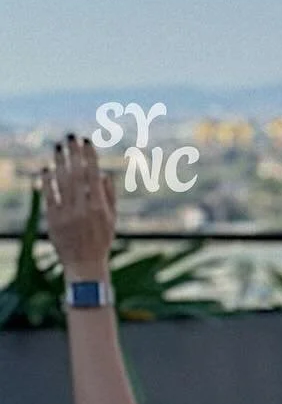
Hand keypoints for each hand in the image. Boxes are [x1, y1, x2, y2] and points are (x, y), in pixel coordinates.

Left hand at [41, 135, 116, 278]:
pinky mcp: (53, 218)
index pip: (93, 175)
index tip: (86, 141)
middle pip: (76, 174)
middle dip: (74, 154)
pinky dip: (48, 180)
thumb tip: (105, 174)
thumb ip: (109, 197)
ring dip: (60, 162)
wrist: (84, 266)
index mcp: (99, 208)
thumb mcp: (111, 221)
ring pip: (62, 181)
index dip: (90, 156)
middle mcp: (82, 208)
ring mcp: (66, 213)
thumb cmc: (100, 242)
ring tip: (59, 147)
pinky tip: (47, 168)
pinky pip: (49, 194)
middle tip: (70, 137)